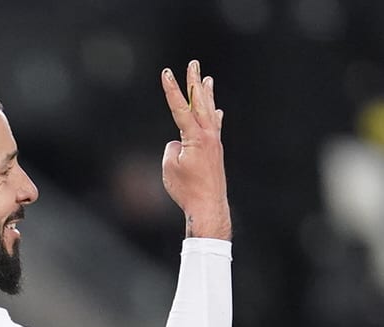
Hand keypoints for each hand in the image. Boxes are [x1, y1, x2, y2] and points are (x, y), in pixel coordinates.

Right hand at [160, 59, 231, 239]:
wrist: (208, 205)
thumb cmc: (186, 189)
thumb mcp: (170, 167)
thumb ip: (172, 149)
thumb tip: (179, 145)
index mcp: (194, 136)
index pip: (180, 108)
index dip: (172, 90)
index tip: (166, 73)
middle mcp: (208, 135)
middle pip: (199, 102)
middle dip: (194, 82)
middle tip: (193, 63)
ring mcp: (214, 142)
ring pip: (209, 112)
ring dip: (207, 94)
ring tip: (208, 78)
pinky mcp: (216, 151)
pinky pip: (215, 127)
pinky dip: (215, 116)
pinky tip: (218, 110)